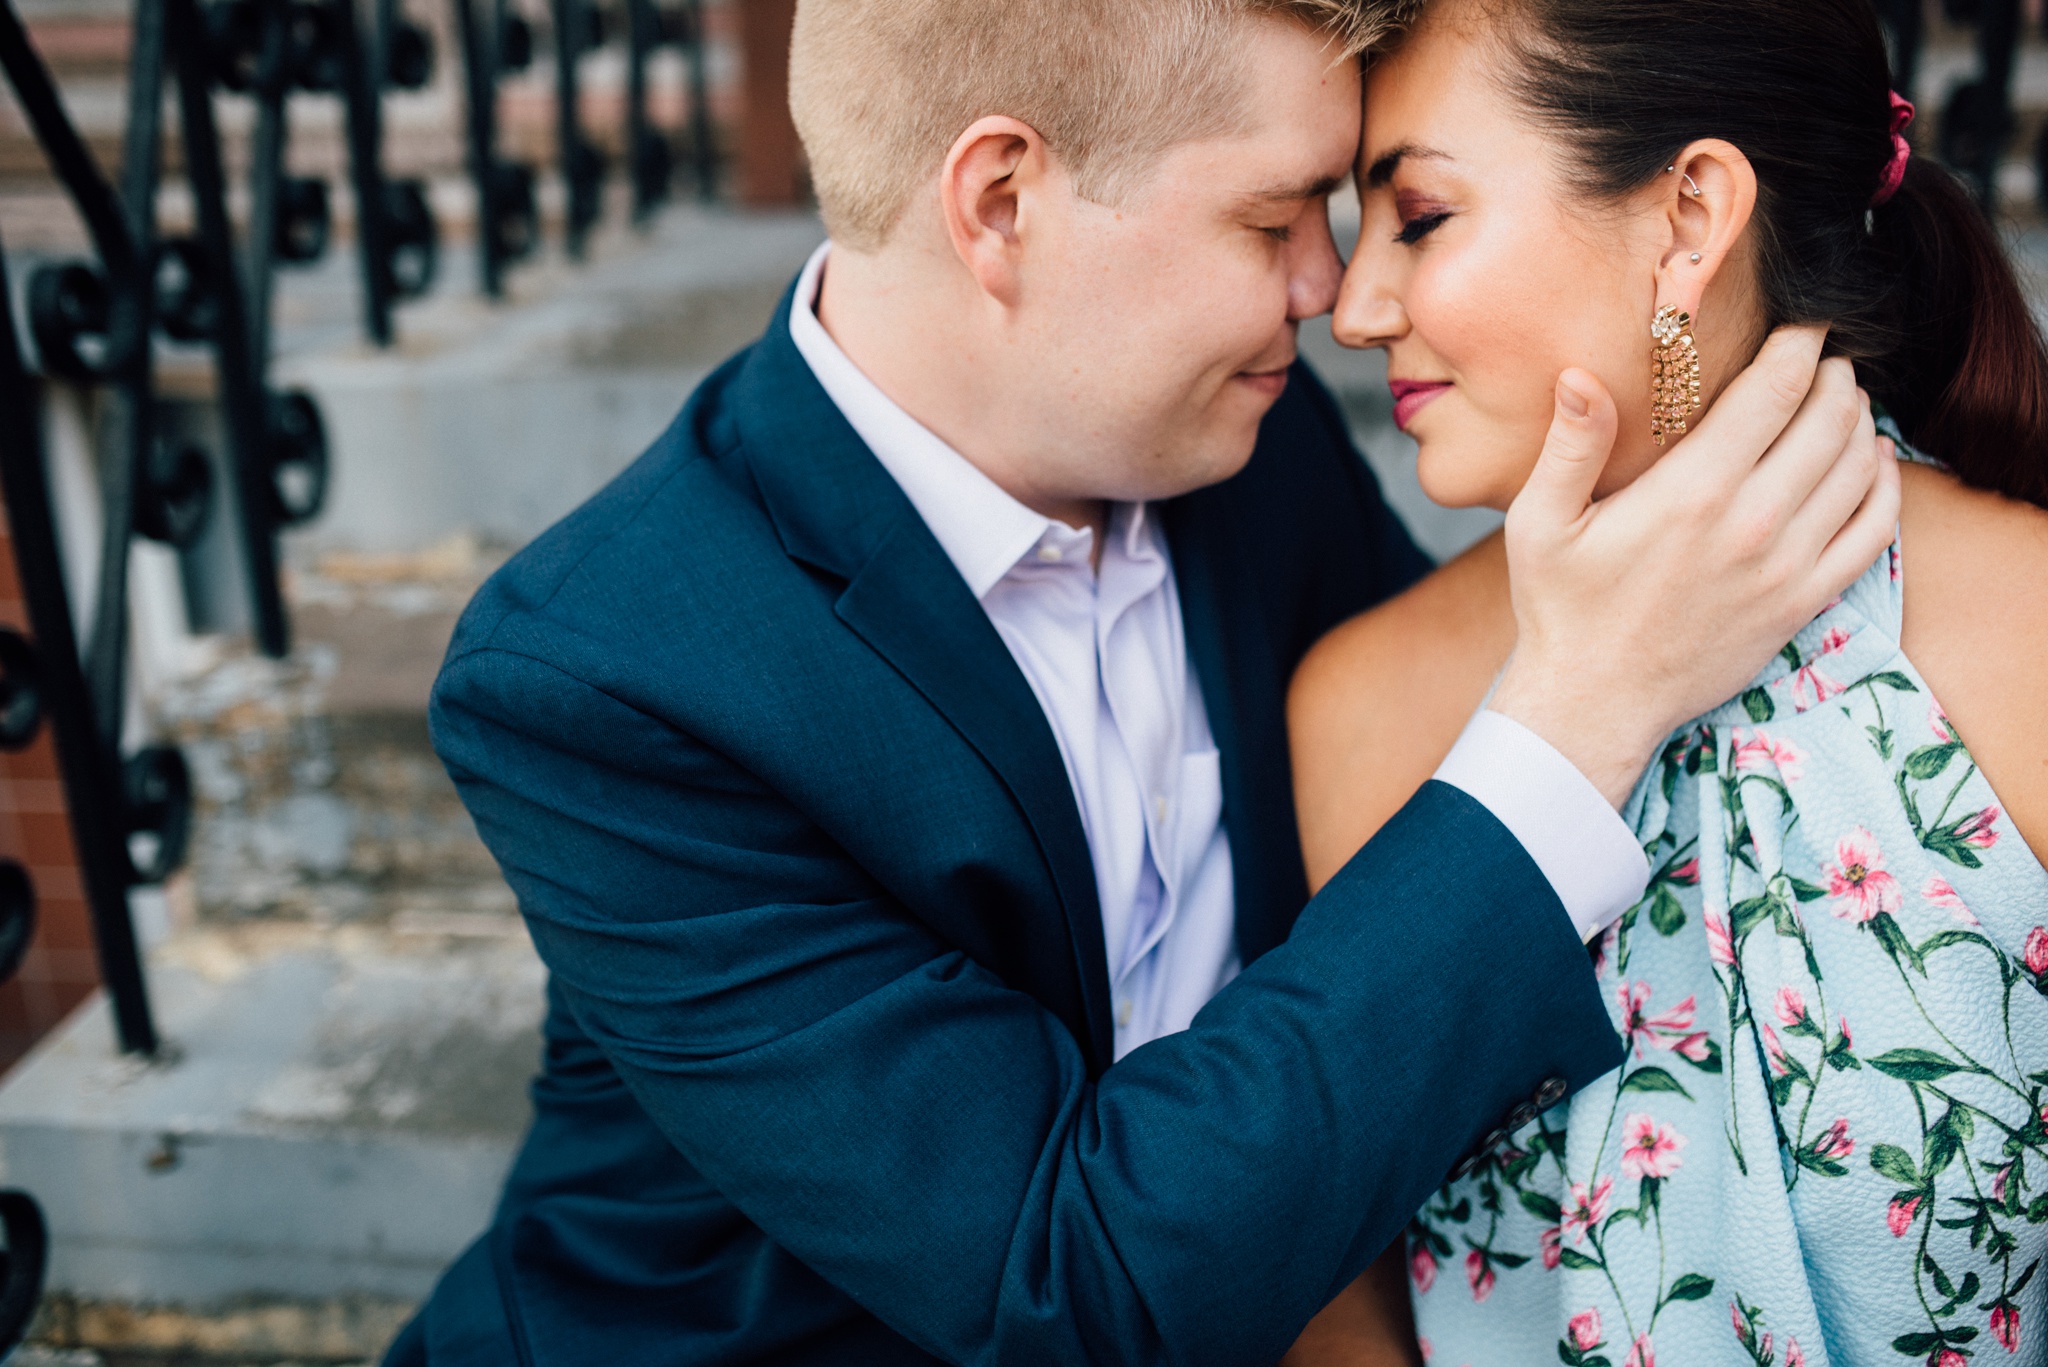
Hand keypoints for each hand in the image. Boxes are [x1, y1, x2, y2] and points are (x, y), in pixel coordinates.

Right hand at [1490, 325, 1901, 807]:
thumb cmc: (1562, 610)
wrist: (1595, 701)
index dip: (1800, 345)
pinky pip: (1872, 530)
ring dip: (1860, 422)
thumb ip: (1569, 446)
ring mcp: (1787, 565)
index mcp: (1692, 491)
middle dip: (1834, 376)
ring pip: (1858, 467)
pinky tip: (1871, 464)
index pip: (1776, 390)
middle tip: (1822, 361)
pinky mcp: (1803, 601)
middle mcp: (1753, 522)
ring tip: (1842, 403)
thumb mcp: (1540, 524)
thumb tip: (1580, 376)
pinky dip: (1883, 486)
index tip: (1802, 327)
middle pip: (1829, 419)